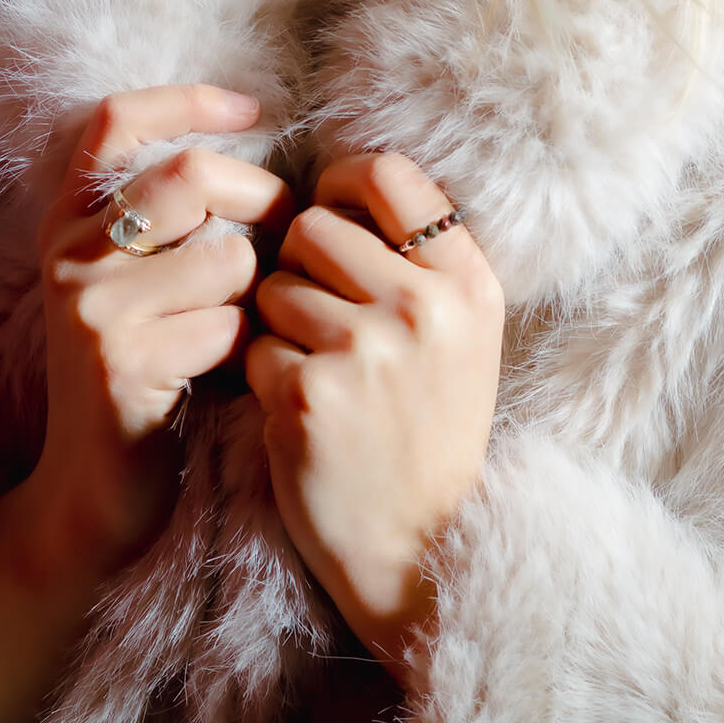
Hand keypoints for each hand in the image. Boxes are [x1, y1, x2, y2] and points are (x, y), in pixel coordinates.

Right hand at [29, 84, 293, 574]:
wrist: (90, 494)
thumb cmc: (144, 374)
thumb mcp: (138, 284)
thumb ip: (172, 220)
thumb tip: (259, 153)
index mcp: (69, 221)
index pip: (114, 120)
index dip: (186, 99)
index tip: (250, 107)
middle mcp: (69, 253)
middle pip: (191, 175)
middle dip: (261, 199)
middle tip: (286, 237)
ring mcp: (91, 307)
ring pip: (227, 256)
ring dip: (258, 292)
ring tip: (243, 326)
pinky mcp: (121, 362)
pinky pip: (228, 326)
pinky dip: (247, 349)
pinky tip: (228, 376)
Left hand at [245, 153, 504, 682]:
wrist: (417, 548)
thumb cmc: (428, 428)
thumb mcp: (458, 335)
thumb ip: (417, 259)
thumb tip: (339, 182)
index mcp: (468, 282)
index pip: (389, 174)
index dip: (342, 183)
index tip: (330, 212)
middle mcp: (425, 307)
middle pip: (314, 225)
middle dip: (299, 265)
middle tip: (320, 317)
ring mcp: (367, 350)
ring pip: (273, 284)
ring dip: (277, 322)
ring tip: (317, 369)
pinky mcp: (310, 395)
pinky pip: (255, 345)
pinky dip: (265, 375)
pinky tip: (301, 411)